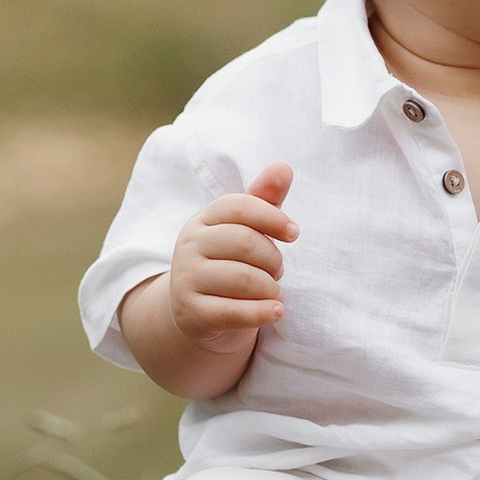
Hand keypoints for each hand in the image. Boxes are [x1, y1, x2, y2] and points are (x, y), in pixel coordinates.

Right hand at [168, 164, 298, 352]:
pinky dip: (263, 312)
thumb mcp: (246, 230)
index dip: (272, 217)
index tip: (294, 233)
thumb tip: (284, 166)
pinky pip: (234, 312)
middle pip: (245, 242)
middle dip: (273, 259)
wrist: (199, 313)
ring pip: (243, 278)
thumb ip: (264, 200)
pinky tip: (276, 310)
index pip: (239, 206)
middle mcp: (189, 245)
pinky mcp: (191, 313)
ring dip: (271, 287)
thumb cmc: (231, 262)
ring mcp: (186, 279)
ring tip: (274, 291)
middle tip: (278, 271)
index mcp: (203, 219)